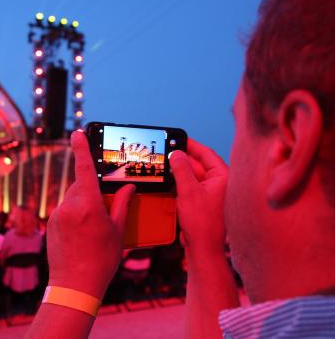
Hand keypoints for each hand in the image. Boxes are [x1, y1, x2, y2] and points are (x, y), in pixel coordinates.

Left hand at [46, 131, 134, 299]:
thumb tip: (129, 187)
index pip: (84, 169)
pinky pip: (65, 211)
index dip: (81, 149)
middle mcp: (69, 206)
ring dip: (83, 204)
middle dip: (91, 189)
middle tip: (104, 205)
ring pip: (72, 199)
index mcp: (88, 205)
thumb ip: (122, 205)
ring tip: (93, 228)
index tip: (78, 133)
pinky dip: (75, 215)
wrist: (74, 285)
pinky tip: (82, 234)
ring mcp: (57, 215)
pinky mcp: (51, 224)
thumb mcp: (117, 231)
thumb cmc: (101, 260)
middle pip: (80, 185)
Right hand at [169, 139, 227, 253]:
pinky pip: (191, 188)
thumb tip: (176, 153)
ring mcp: (212, 194)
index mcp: (223, 177)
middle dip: (182, 158)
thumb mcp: (188, 191)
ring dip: (179, 171)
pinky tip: (168, 182)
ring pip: (193, 176)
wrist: (204, 249)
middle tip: (165, 151)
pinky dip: (180, 183)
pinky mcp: (203, 204)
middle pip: (199, 164)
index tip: (176, 138)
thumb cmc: (202, 222)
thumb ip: (181, 169)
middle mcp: (220, 184)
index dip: (191, 145)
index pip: (206, 154)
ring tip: (164, 165)